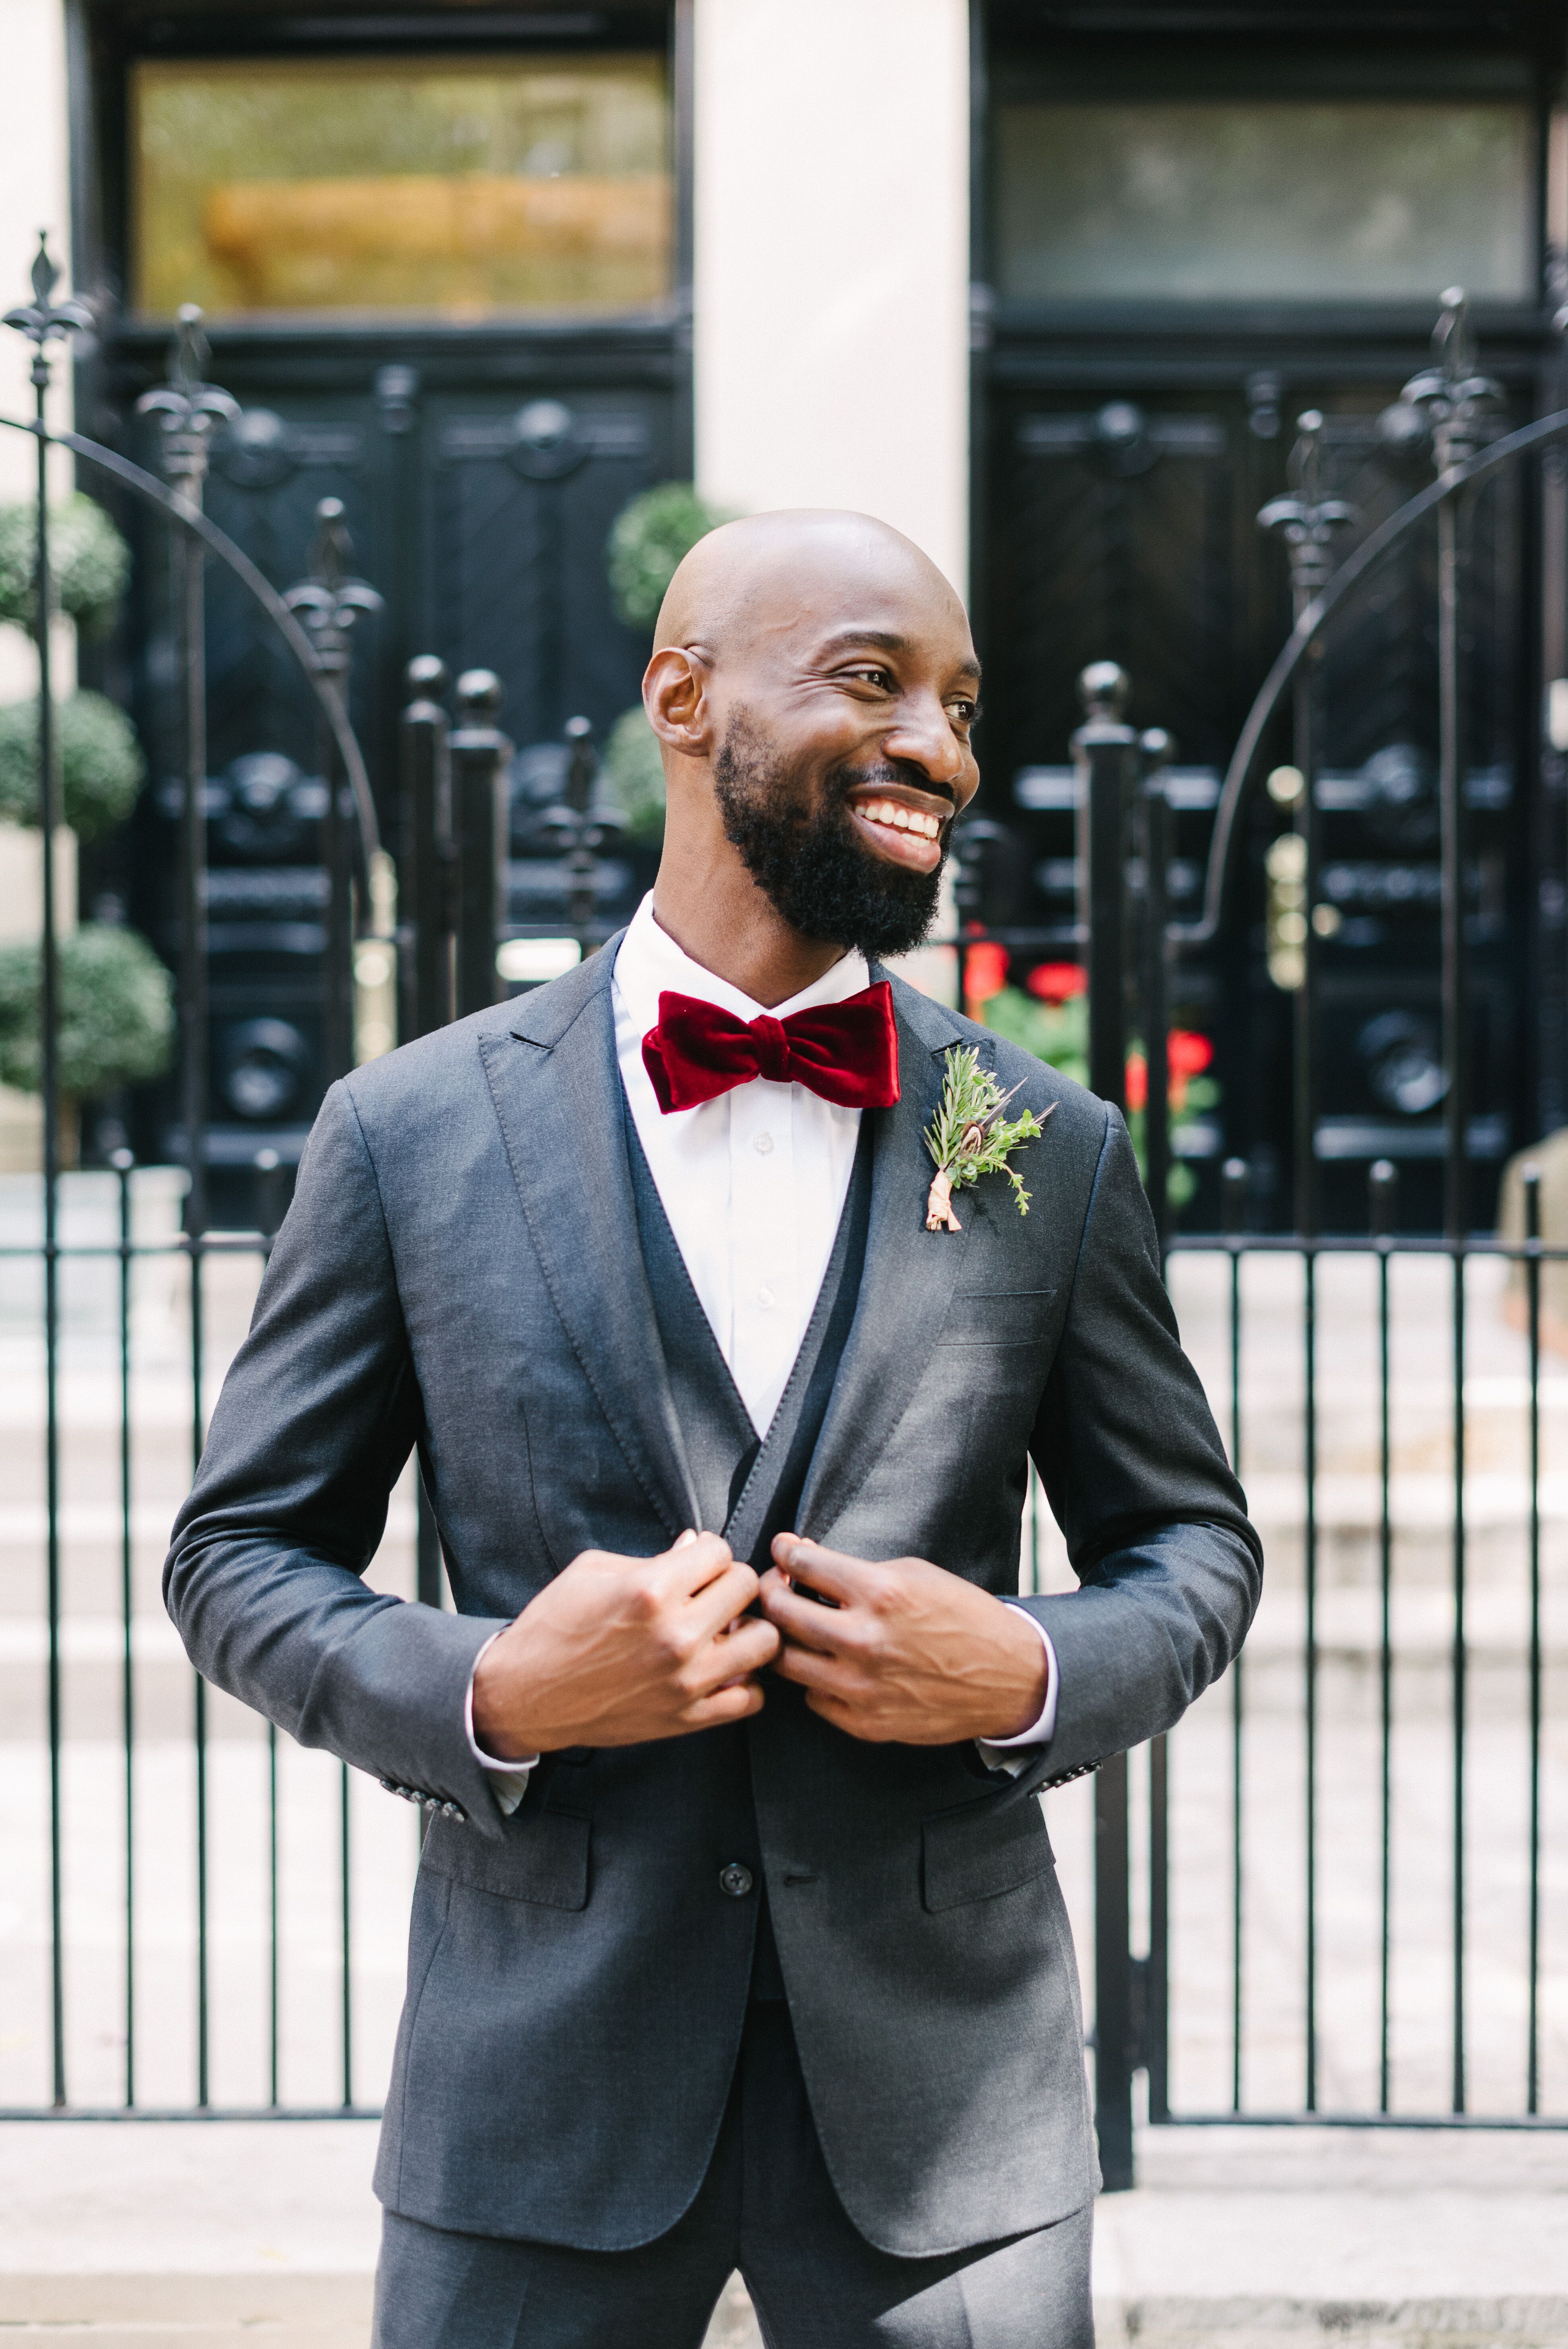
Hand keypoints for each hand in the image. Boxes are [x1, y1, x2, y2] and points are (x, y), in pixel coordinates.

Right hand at [472, 1531, 779, 1757]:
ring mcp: (686, 1680)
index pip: (719, 1550)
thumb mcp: (593, 1571)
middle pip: (746, 1587)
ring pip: (765, 1642)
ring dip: (747, 1630)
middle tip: (709, 1594)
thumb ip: (652, 1557)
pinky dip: (744, 1682)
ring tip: (724, 1631)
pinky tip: (722, 1671)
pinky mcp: (687, 1718)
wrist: (524, 1695)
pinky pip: (751, 1698)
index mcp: (650, 1590)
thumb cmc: (553, 1627)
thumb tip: (694, 1545)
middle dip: (728, 1583)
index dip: (706, 1554)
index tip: (692, 1566)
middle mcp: (675, 1634)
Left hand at [758, 1535, 1048, 1746]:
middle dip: (770, 1592)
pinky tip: (830, 1665)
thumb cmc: (963, 1616)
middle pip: (779, 1614)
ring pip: (785, 1662)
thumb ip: (855, 1570)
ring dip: (783, 1640)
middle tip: (776, 1587)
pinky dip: (816, 1679)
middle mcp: (865, 1641)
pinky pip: (814, 1698)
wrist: (1010, 1677)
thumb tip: (803, 1559)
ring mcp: (863, 1687)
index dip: (785, 1552)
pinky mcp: (867, 1723)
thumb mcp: (915, 1573)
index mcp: (881, 1593)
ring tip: (795, 1629)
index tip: (784, 1552)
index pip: (802, 1565)